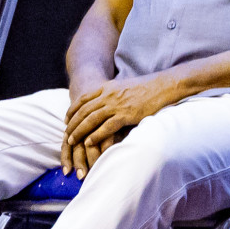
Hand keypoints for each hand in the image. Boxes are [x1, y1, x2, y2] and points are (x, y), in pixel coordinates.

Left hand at [63, 73, 178, 178]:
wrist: (164, 85)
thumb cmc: (147, 88)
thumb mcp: (125, 86)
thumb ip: (113, 93)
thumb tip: (106, 102)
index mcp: (107, 87)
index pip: (84, 99)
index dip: (72, 109)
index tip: (66, 119)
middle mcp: (108, 95)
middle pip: (84, 110)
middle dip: (72, 123)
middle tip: (65, 134)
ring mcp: (117, 105)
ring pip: (91, 119)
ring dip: (79, 131)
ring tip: (72, 141)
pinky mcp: (126, 115)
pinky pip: (107, 127)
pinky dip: (96, 135)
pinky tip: (89, 143)